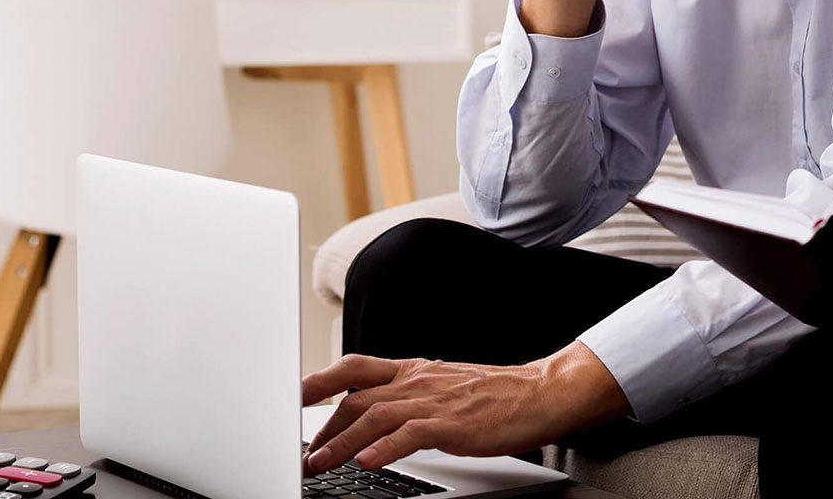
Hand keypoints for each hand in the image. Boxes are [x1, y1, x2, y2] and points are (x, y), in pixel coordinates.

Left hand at [299, 342, 629, 474]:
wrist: (540, 392)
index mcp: (412, 370)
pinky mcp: (452, 425)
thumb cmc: (494, 394)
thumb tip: (373, 413)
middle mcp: (416, 381)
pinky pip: (410, 435)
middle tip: (302, 453)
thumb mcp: (442, 385)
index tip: (292, 396)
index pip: (354, 368)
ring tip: (318, 464)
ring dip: (339, 442)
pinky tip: (366, 461)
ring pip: (374, 418)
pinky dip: (384, 448)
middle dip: (321, 426)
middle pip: (355, 398)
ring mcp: (433, 401)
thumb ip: (408, 394)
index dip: (318, 380)